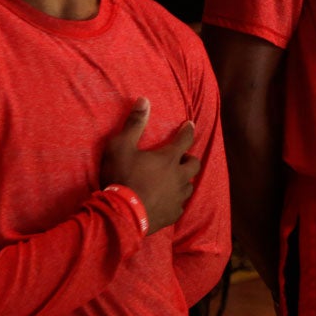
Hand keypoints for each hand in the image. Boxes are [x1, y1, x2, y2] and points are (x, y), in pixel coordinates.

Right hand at [101, 97, 200, 234]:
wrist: (121, 215)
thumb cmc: (121, 177)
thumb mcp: (121, 146)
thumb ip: (134, 123)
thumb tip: (144, 99)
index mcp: (169, 158)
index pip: (185, 139)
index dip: (188, 130)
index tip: (189, 124)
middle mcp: (179, 177)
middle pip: (194, 164)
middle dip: (188, 158)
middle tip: (179, 158)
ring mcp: (177, 197)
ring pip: (189, 185)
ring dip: (183, 180)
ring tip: (173, 179)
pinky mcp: (173, 214)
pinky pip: (179, 205)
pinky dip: (174, 200)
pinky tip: (167, 201)